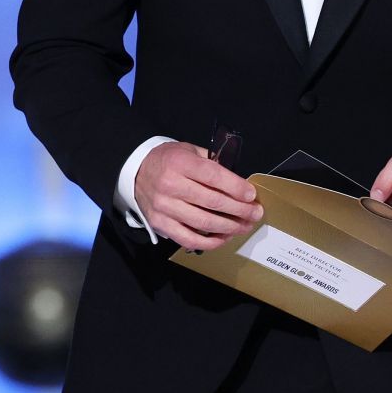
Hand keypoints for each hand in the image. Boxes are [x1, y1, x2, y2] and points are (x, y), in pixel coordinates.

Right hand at [134, 140, 263, 250]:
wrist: (135, 171)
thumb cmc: (167, 160)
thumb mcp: (188, 150)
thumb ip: (212, 164)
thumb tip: (239, 185)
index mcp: (180, 163)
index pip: (215, 177)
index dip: (237, 188)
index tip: (252, 195)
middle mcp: (171, 185)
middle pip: (213, 202)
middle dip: (240, 210)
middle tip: (255, 213)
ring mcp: (165, 207)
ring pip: (204, 222)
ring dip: (230, 227)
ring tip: (245, 226)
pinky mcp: (161, 224)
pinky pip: (190, 239)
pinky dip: (210, 241)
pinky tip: (224, 237)